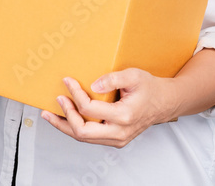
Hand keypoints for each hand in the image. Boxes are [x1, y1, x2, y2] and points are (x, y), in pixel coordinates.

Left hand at [40, 69, 179, 147]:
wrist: (164, 103)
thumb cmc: (150, 88)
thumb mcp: (134, 75)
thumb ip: (113, 78)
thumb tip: (93, 84)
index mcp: (124, 116)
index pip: (90, 109)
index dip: (75, 94)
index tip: (67, 81)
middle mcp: (120, 132)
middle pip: (82, 132)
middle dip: (65, 116)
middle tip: (56, 100)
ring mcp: (117, 139)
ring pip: (84, 139)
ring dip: (65, 126)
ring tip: (50, 115)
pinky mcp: (115, 140)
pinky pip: (90, 138)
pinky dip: (75, 129)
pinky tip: (66, 119)